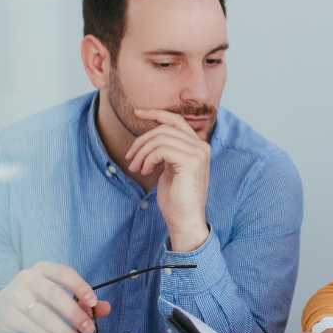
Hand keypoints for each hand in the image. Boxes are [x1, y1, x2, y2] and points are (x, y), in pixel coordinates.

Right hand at [0, 262, 110, 332]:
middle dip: (74, 313)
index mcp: (43, 269)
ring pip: (44, 316)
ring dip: (65, 332)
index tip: (93, 302)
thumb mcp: (56, 295)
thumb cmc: (34, 299)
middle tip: (90, 329)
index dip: (79, 286)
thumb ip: (81, 300)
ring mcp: (15, 297)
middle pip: (53, 295)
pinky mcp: (8, 316)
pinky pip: (34, 330)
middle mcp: (28, 279)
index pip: (64, 273)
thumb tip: (105, 308)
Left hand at [127, 109, 210, 251]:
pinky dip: (148, 159)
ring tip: (136, 168)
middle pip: (164, 128)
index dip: (156, 113)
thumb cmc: (175, 198)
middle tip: (131, 159)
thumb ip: (166, 150)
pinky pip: (161, 149)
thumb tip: (149, 136)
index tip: (137, 113)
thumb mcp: (169, 168)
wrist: (185, 220)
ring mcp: (198, 153)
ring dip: (142, 152)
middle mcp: (201, 146)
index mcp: (198, 146)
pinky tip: (145, 171)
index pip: (176, 121)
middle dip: (142, 141)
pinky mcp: (191, 162)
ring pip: (160, 138)